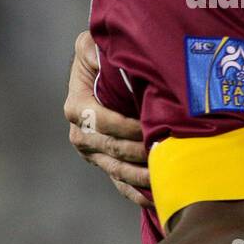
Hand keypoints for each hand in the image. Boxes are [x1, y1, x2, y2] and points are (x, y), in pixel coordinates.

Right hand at [64, 31, 150, 205]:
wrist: (103, 69)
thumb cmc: (102, 53)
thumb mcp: (94, 45)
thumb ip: (98, 50)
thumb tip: (111, 58)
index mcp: (77, 106)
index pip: (101, 121)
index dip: (125, 127)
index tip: (149, 127)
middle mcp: (80, 132)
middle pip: (111, 148)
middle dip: (138, 153)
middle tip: (166, 153)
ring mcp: (93, 151)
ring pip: (116, 170)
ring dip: (140, 176)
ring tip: (164, 178)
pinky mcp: (105, 163)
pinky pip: (119, 183)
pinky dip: (136, 192)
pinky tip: (155, 198)